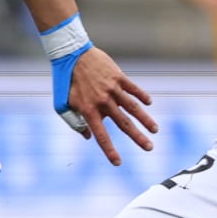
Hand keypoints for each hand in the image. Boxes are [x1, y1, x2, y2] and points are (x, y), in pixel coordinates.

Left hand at [65, 47, 157, 164]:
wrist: (71, 54)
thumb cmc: (64, 81)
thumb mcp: (62, 104)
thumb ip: (74, 122)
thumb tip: (88, 136)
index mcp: (88, 110)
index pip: (101, 136)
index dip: (109, 150)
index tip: (118, 163)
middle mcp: (103, 102)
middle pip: (123, 124)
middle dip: (137, 137)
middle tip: (149, 148)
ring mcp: (112, 89)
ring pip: (133, 107)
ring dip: (145, 120)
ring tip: (155, 130)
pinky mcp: (118, 77)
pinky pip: (133, 89)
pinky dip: (142, 96)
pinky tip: (149, 104)